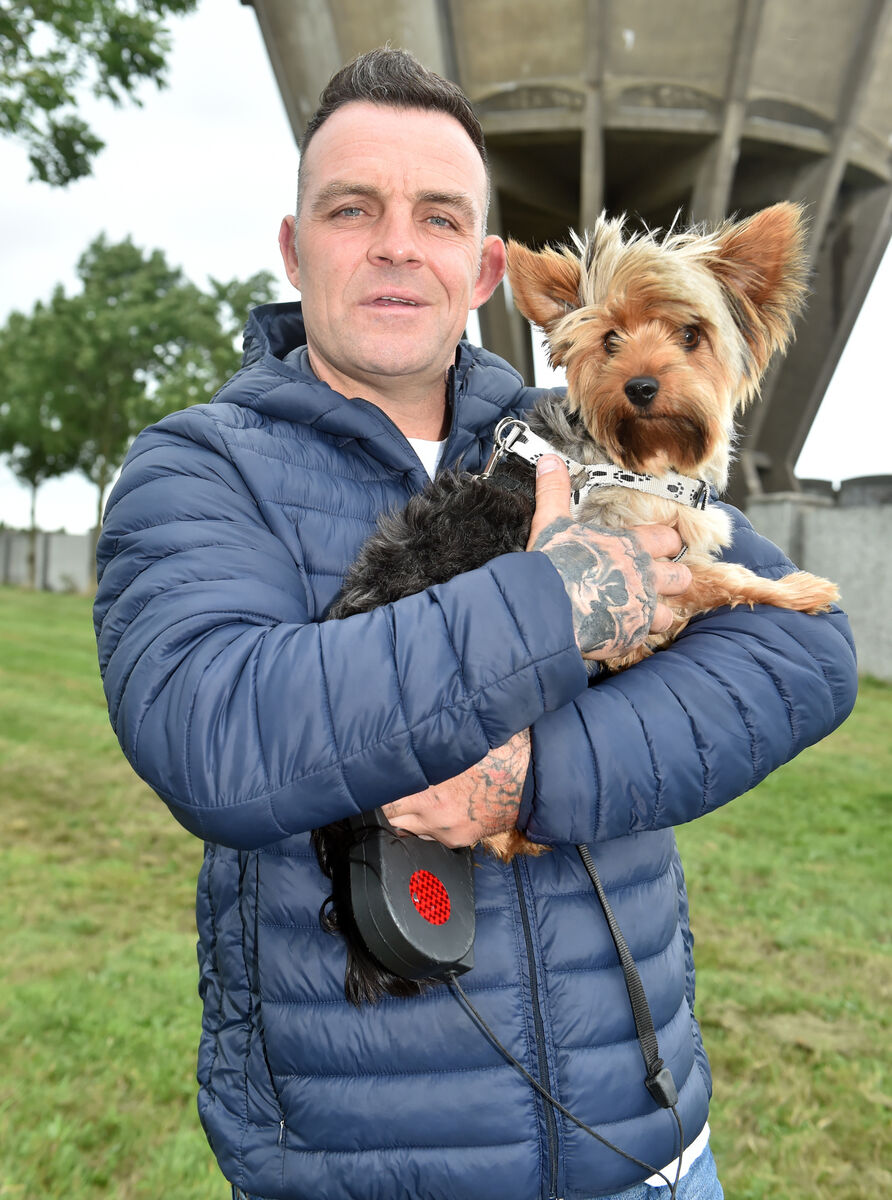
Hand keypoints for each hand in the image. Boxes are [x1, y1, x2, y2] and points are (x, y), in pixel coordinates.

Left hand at [381, 729, 529, 846]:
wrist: (533, 778)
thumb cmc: (500, 751)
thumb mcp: (458, 738)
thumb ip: (428, 741)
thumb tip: (407, 727)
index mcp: (427, 785)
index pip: (385, 794)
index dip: (384, 783)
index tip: (384, 775)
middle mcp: (432, 812)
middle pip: (392, 815)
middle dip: (393, 800)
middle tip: (399, 786)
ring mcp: (446, 829)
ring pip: (409, 828)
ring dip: (410, 814)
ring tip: (420, 796)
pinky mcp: (461, 839)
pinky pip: (431, 836)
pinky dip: (430, 824)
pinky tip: (440, 808)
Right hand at [527, 455, 690, 660]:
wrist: (543, 607)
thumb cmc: (551, 562)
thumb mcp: (551, 521)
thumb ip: (554, 490)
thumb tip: (549, 460)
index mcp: (632, 546)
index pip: (670, 540)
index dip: (667, 544)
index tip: (660, 547)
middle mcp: (644, 576)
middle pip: (681, 577)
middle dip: (671, 580)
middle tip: (652, 581)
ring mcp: (640, 609)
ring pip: (669, 614)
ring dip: (656, 614)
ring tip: (637, 613)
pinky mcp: (630, 636)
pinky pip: (644, 639)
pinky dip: (634, 636)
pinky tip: (619, 633)